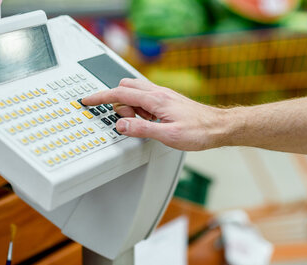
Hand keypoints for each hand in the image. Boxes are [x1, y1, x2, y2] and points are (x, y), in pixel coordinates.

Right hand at [82, 78, 227, 150]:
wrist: (218, 127)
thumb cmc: (199, 131)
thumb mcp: (168, 135)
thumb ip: (142, 129)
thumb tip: (120, 124)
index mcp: (156, 99)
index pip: (120, 92)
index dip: (101, 97)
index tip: (87, 100)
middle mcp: (159, 93)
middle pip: (125, 87)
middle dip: (116, 101)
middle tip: (122, 121)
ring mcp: (163, 96)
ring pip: (136, 92)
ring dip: (129, 106)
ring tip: (139, 125)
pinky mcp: (168, 101)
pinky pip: (146, 99)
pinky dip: (140, 108)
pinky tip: (148, 122)